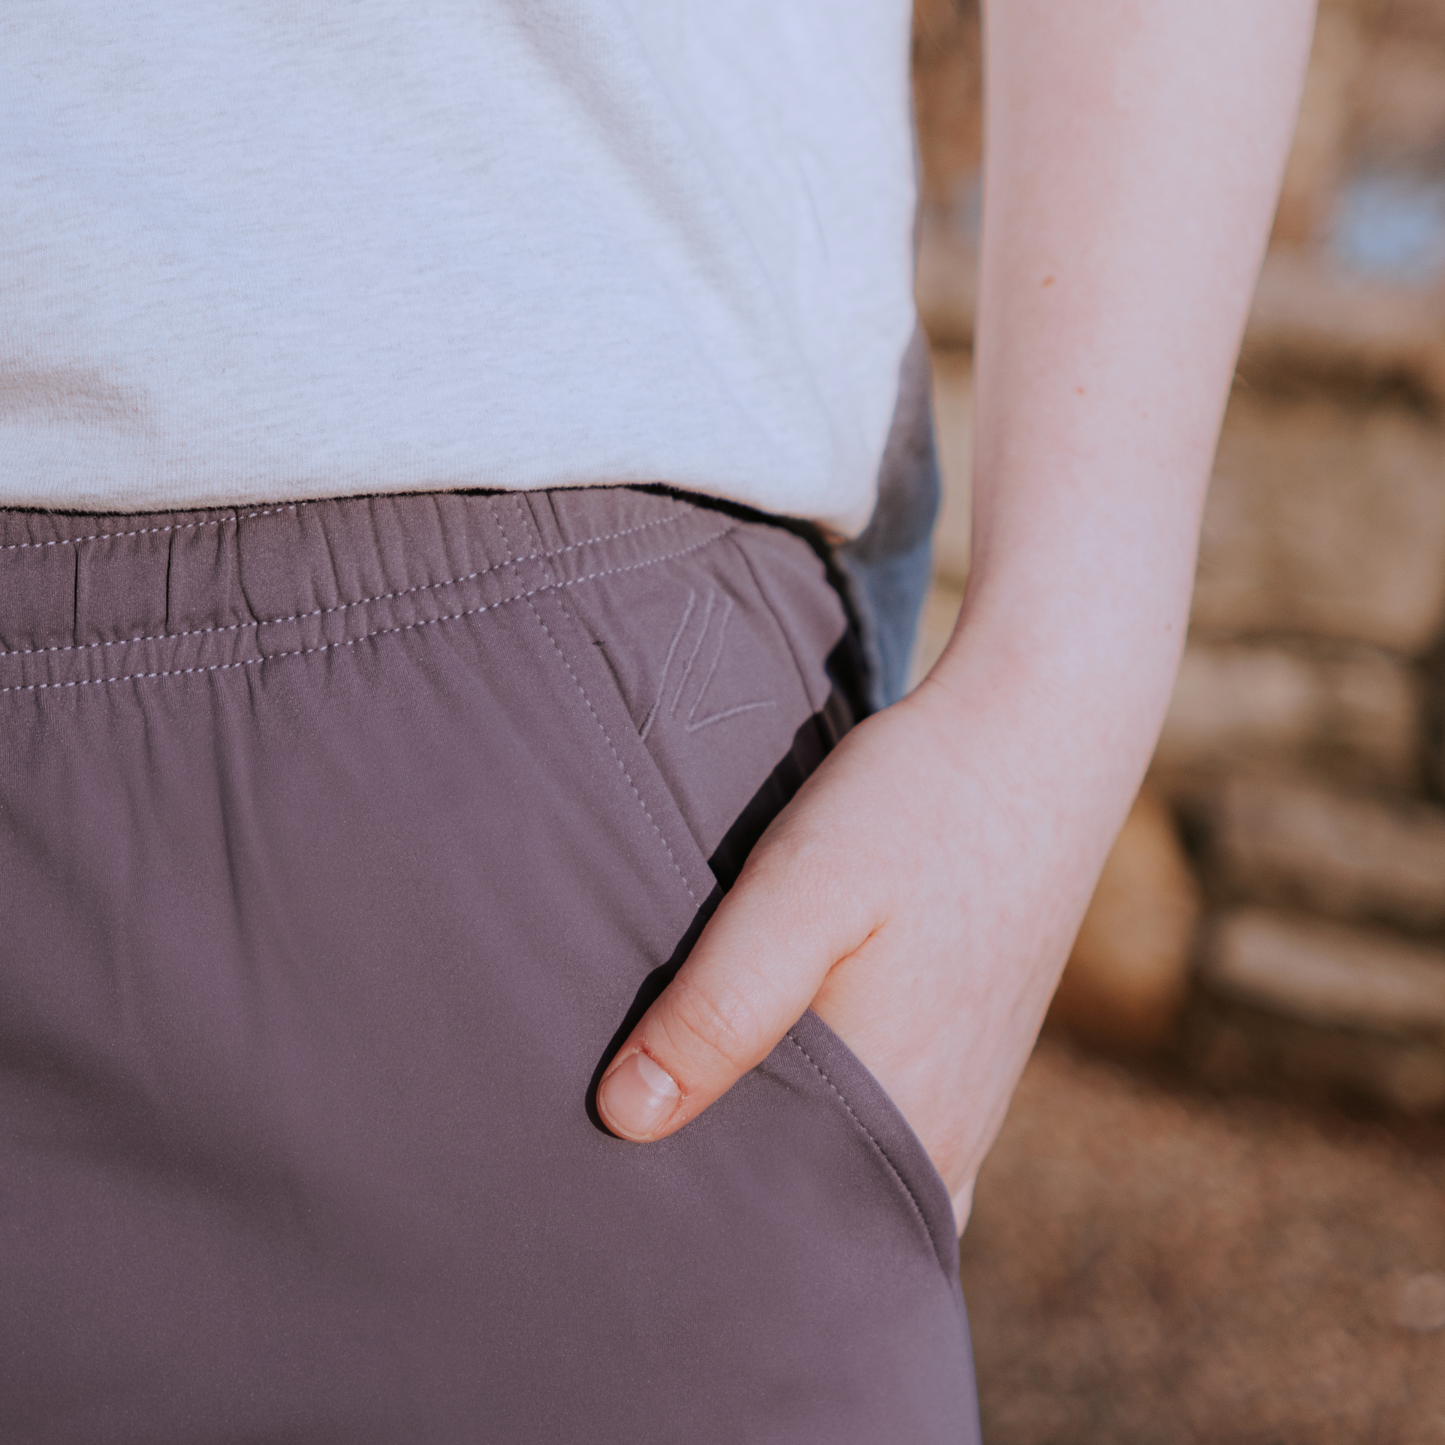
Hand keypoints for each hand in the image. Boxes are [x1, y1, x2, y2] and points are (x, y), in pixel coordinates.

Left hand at [594, 669, 1089, 1230]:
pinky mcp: (972, 1055)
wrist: (1037, 736)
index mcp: (899, 1113)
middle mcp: (943, 1130)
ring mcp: (968, 1099)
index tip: (623, 1187)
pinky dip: (839, 1126)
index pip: (780, 1221)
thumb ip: (722, 1008)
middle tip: (642, 1157)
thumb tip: (626, 1119)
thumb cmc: (914, 805)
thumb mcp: (800, 889)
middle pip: (822, 1209)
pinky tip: (790, 1075)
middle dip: (739, 1196)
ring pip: (859, 1171)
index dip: (698, 1211)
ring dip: (787, 1155)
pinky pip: (896, 1133)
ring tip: (698, 1115)